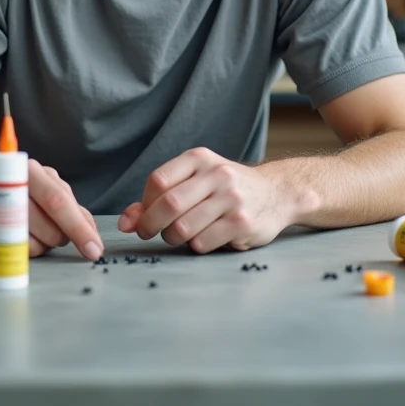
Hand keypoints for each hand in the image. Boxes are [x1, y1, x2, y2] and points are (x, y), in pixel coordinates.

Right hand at [0, 159, 103, 260]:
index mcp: (26, 170)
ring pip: (29, 248)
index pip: (57, 202)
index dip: (79, 228)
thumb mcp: (43, 182)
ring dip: (39, 247)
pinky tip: (11, 239)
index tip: (94, 249)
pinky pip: (6, 258)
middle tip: (52, 231)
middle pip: (46, 230)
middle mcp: (0, 189)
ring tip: (29, 231)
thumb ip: (69, 204)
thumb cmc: (13, 186)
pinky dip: (16, 255)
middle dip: (59, 238)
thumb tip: (92, 231)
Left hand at [117, 147, 290, 252]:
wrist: (277, 193)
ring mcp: (231, 199)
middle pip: (168, 204)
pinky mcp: (242, 224)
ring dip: (172, 238)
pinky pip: (202, 243)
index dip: (144, 203)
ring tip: (179, 235)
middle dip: (150, 225)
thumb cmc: (225, 189)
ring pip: (182, 228)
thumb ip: (160, 196)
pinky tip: (204, 238)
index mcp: (200, 159)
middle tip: (148, 233)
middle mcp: (217, 175)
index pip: (158, 181)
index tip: (145, 214)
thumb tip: (126, 221)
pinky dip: (195, 246)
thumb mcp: (196, 181)